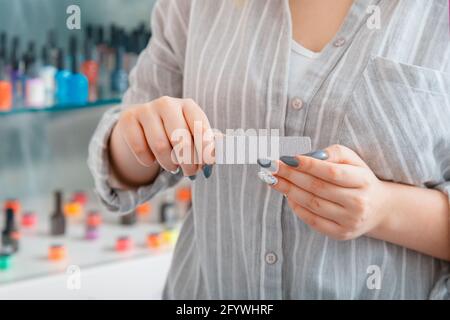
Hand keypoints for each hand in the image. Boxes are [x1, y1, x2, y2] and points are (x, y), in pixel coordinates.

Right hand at [110, 96, 214, 182]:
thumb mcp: (193, 135)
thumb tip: (226, 149)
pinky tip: (152, 160)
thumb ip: (209, 143)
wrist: (142, 127)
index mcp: (188, 105)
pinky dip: (147, 161)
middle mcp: (167, 103)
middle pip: (180, 138)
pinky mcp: (128, 119)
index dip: (205, 147)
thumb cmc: (175, 134)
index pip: (200, 125)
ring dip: (168, 164)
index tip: (208, 164)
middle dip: (188, 161)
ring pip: (160, 146)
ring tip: (172, 167)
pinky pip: (140, 148)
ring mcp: (146, 109)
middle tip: (191, 173)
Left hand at [258, 145, 390, 240]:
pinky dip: (297, 207)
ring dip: (289, 190)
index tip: (286, 158)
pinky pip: (313, 220)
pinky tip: (287, 196)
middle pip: (318, 188)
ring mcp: (349, 221)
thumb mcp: (353, 160)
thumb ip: (333, 154)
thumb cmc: (358, 178)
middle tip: (271, 167)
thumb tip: (307, 156)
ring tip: (274, 179)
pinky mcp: (340, 234)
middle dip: (291, 176)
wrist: (378, 209)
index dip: (307, 165)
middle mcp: (358, 203)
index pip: (331, 172)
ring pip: (312, 204)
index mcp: (363, 181)